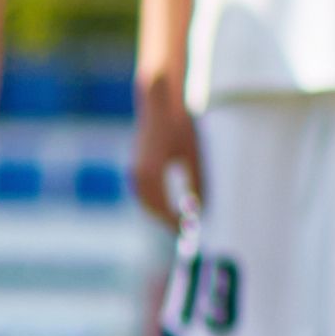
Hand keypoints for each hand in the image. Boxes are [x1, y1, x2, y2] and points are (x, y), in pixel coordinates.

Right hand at [129, 75, 200, 228]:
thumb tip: (199, 210)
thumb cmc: (180, 127)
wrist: (160, 104)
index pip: (161, 208)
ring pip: (145, 201)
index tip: (188, 231)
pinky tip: (169, 206)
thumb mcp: (194, 157)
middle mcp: (138, 173)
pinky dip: (155, 202)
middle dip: (166, 220)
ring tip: (180, 222)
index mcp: (151, 172)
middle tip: (185, 231)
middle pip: (151, 207)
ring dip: (160, 213)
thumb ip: (196, 184)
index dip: (174, 222)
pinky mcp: (137, 165)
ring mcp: (135, 169)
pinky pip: (144, 191)